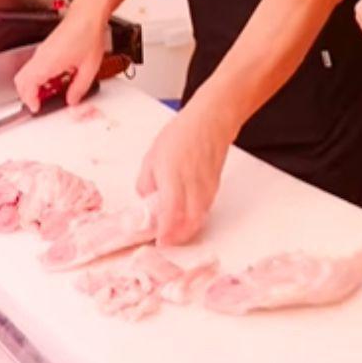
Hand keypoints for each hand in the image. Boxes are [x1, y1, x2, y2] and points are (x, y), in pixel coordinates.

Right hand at [13, 10, 105, 111]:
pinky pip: (36, 66)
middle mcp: (40, 57)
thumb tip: (72, 100)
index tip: (37, 108)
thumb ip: (80, 88)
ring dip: (35, 85)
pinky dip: (41, 76)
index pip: (26, 87)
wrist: (88, 15)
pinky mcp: (46, 48)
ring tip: (54, 90)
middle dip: (28, 94)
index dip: (29, 101)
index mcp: (47, 63)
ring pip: (27, 73)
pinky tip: (59, 77)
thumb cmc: (88, 34)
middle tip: (42, 102)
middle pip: (21, 81)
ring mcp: (42, 52)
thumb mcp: (90, 67)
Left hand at [135, 106, 236, 244]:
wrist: (212, 121)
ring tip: (175, 234)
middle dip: (180, 236)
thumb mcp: (152, 156)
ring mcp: (207, 185)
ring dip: (189, 229)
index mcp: (172, 175)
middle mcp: (192, 183)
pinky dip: (197, 217)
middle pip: (191, 220)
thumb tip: (148, 201)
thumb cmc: (180, 134)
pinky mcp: (215, 185)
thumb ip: (146, 182)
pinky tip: (188, 219)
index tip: (160, 242)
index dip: (167, 231)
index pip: (171, 211)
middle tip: (167, 242)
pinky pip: (206, 207)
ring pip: (200, 216)